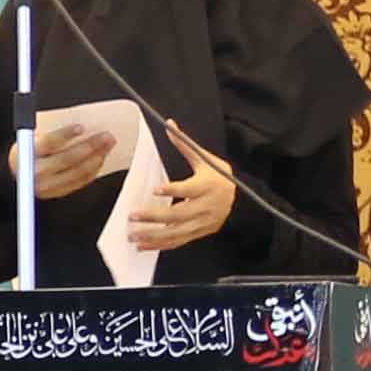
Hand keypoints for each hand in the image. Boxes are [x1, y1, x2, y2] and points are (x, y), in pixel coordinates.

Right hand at [27, 104, 141, 195]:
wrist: (18, 174)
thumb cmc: (29, 150)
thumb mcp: (32, 138)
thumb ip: (49, 132)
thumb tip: (81, 125)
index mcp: (26, 153)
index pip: (48, 143)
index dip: (65, 134)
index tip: (81, 127)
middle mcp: (34, 173)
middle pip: (67, 159)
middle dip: (90, 146)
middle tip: (106, 136)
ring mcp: (46, 186)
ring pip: (77, 172)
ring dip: (97, 157)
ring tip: (108, 145)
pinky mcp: (56, 193)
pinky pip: (80, 182)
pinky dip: (93, 170)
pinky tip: (100, 158)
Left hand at [119, 154, 237, 252]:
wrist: (238, 193)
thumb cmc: (217, 174)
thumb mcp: (204, 158)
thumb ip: (185, 145)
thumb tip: (169, 125)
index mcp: (209, 185)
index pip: (189, 188)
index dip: (173, 190)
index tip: (155, 189)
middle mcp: (208, 205)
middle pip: (180, 214)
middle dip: (155, 216)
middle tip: (133, 215)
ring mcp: (205, 222)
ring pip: (177, 232)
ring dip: (153, 235)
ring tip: (133, 235)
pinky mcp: (201, 232)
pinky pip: (179, 241)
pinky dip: (160, 245)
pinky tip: (143, 245)